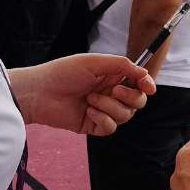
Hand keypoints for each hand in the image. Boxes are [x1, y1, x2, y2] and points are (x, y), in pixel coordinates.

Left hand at [10, 53, 155, 135]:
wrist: (40, 92)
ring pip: (125, 115)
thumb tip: (145, 74)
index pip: (138, 83)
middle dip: (130, 97)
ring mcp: (103, 110)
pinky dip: (103, 119)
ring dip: (110, 106)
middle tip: (113, 89)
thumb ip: (122, 65)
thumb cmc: (64, 72)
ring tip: (90, 99)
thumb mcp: (95, 62)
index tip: (149, 87)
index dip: (147, 85)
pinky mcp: (93, 125)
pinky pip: (110, 128)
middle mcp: (110, 93)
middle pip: (137, 102)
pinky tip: (88, 111)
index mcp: (112, 76)